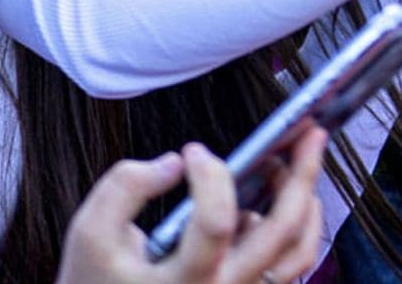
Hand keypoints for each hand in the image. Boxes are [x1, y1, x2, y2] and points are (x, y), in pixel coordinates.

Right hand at [55, 131, 327, 283]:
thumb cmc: (98, 280)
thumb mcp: (91, 232)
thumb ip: (125, 188)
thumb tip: (174, 163)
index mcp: (184, 281)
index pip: (216, 223)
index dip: (210, 177)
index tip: (193, 152)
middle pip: (281, 234)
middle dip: (301, 175)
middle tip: (310, 133)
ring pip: (298, 253)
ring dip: (306, 202)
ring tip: (297, 162)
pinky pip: (289, 264)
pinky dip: (295, 226)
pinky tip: (274, 196)